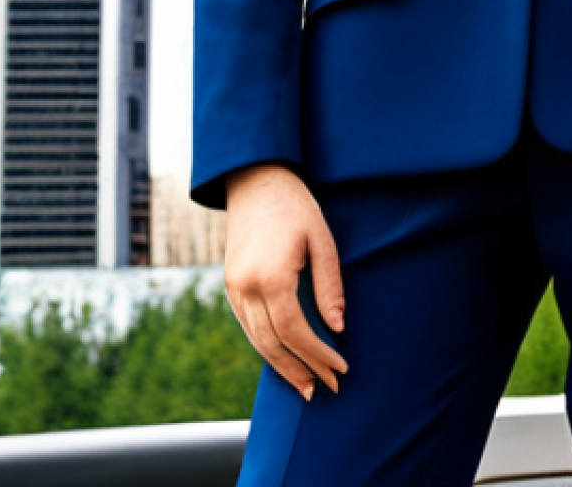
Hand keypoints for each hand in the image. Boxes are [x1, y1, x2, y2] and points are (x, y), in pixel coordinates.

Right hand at [223, 163, 348, 399]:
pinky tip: (284, 358)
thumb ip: (329, 285)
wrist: (256, 182)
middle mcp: (246, 287)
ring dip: (281, 366)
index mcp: (271, 276)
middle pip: (273, 343)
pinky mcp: (230, 284)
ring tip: (306, 386)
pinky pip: (247, 325)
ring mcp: (234, 287)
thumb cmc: (296, 208)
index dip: (318, 354)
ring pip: (256, 340)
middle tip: (326, 390)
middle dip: (301, 370)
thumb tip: (337, 328)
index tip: (341, 369)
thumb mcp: (322, 241)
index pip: (296, 331)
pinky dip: (266, 346)